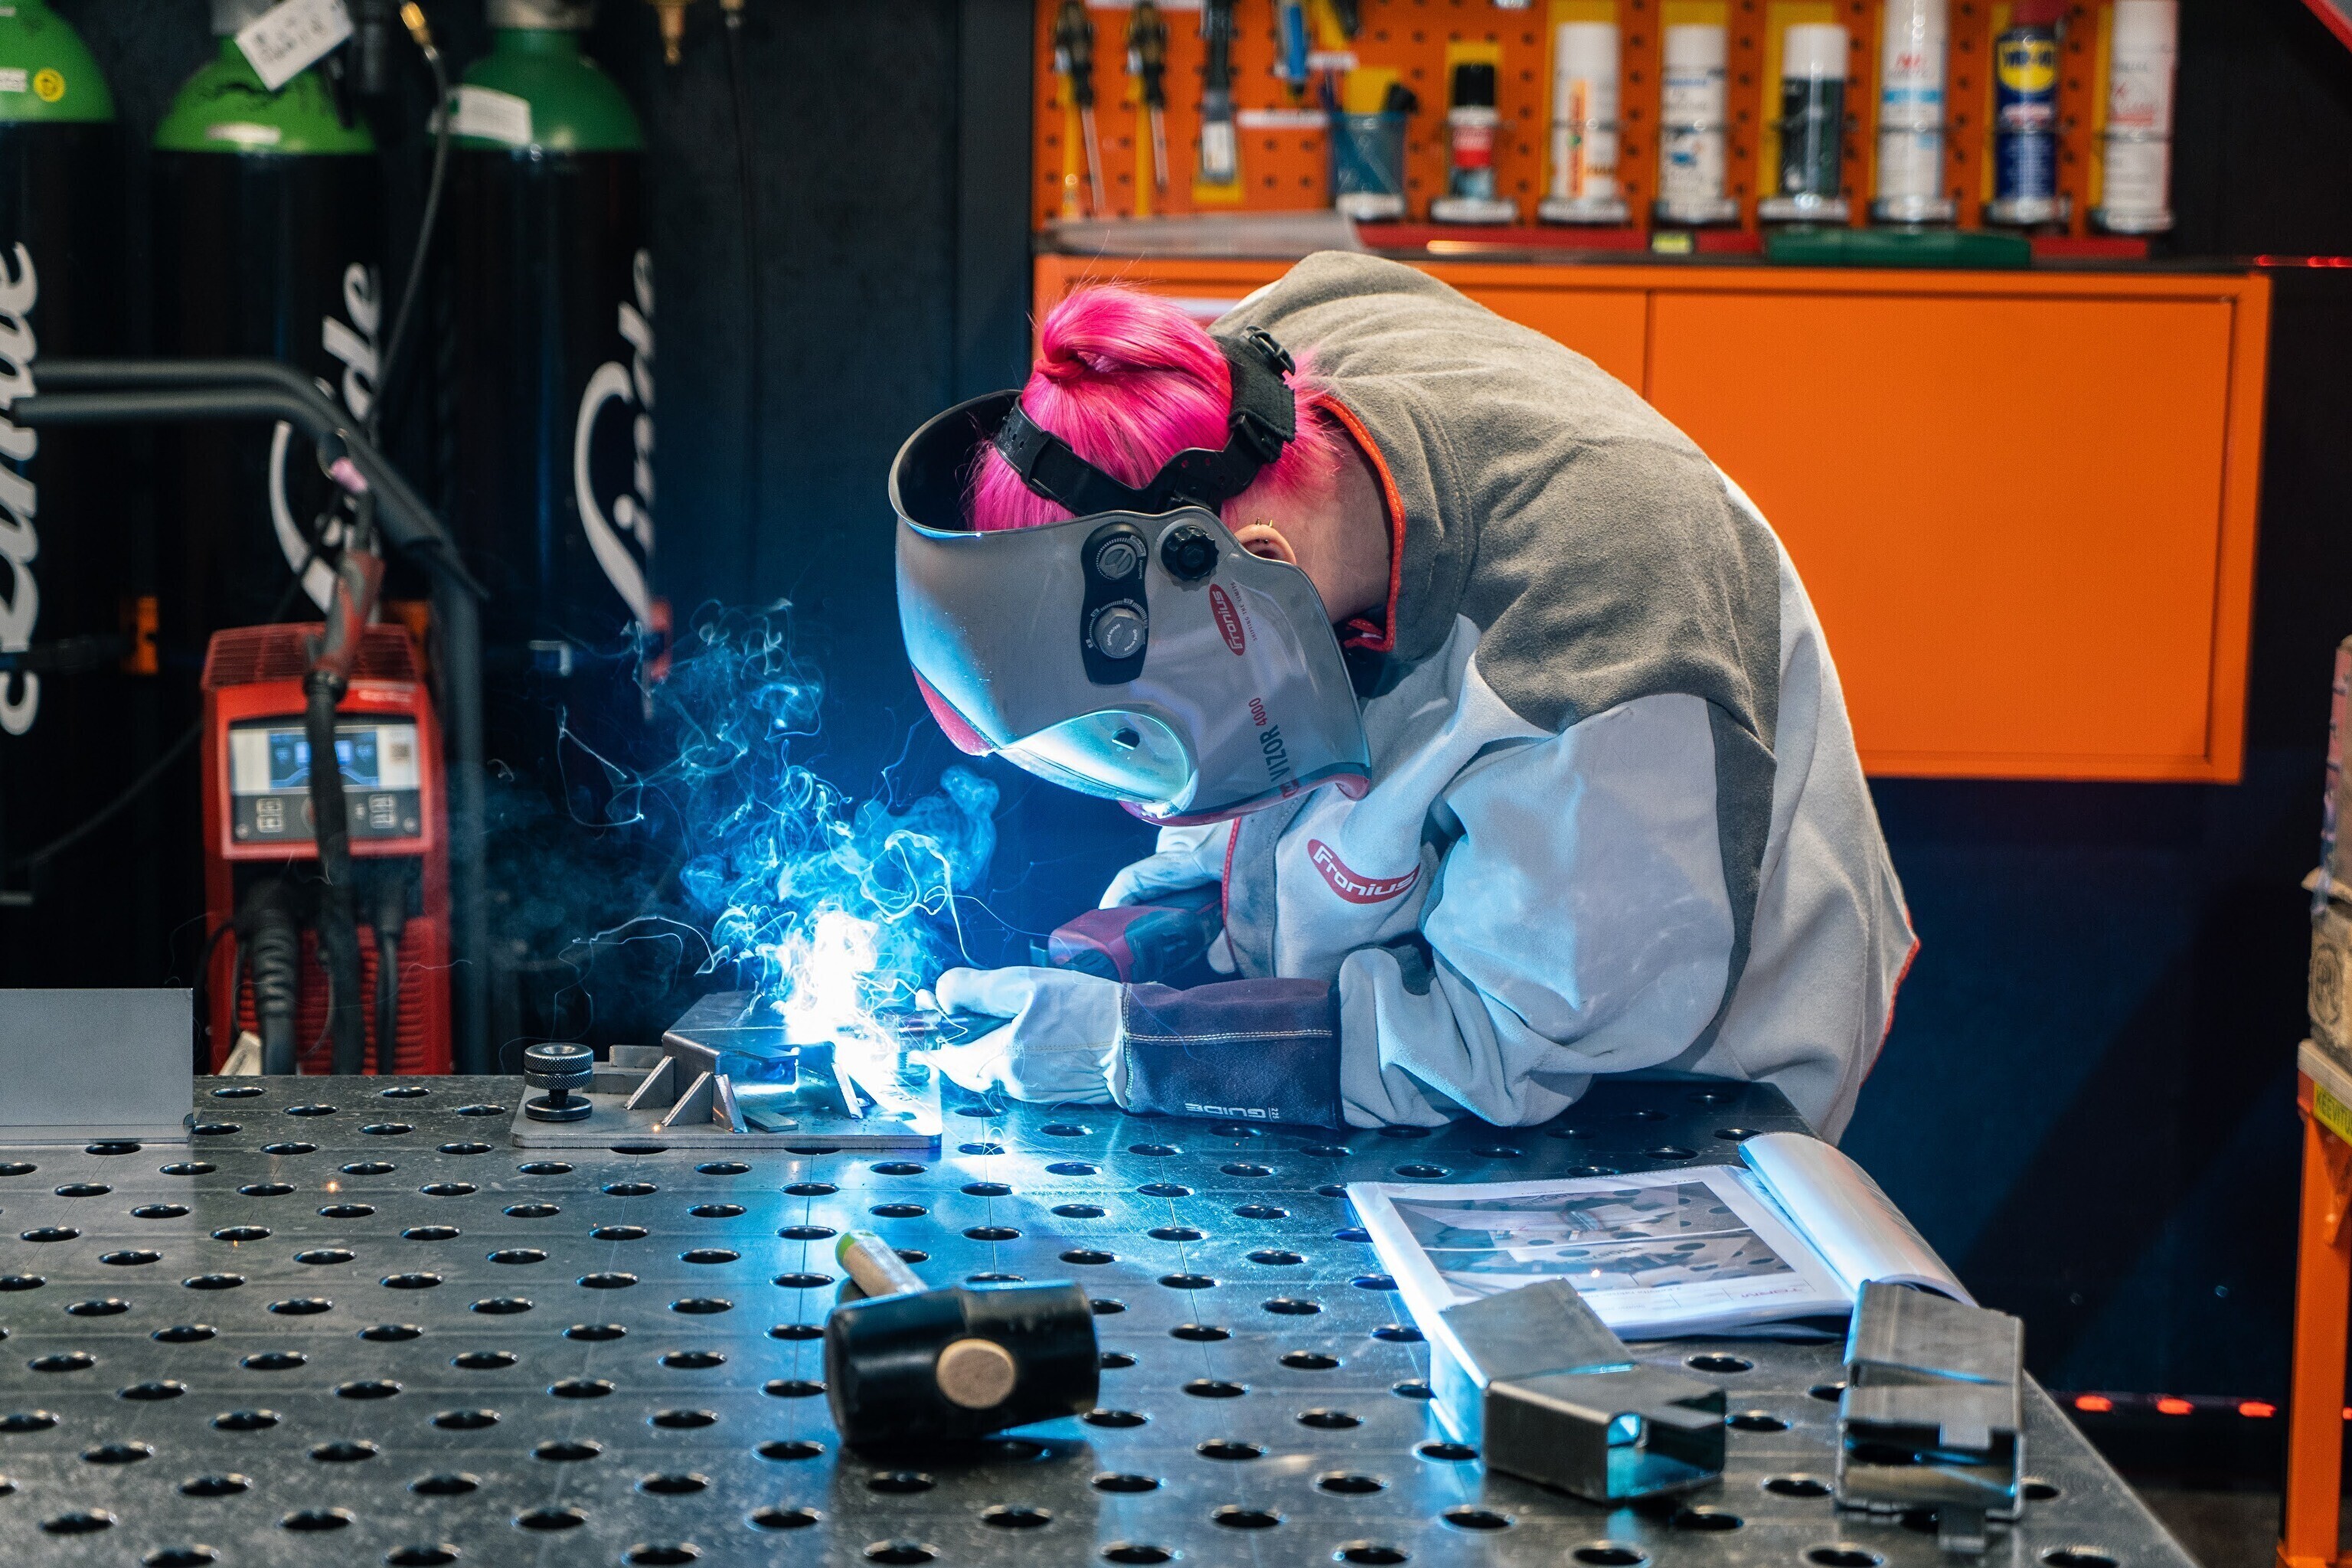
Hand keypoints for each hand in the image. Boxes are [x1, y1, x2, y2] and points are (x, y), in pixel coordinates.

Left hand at [930, 966, 1122, 1103]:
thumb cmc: (1090, 1010)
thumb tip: (942, 995)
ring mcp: (1029, 1094)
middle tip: (947, 1002)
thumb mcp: (1029, 983)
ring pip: (985, 1068)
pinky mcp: (1045, 1094)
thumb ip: (978, 989)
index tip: (925, 999)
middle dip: (951, 1034)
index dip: (930, 1025)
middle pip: (962, 1063)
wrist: (1138, 1044)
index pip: (945, 1050)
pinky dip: (1001, 1052)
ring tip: (982, 1011)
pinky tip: (1012, 1029)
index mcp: (1002, 1060)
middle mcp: (1011, 1085)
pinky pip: (1009, 1072)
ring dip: (977, 1042)